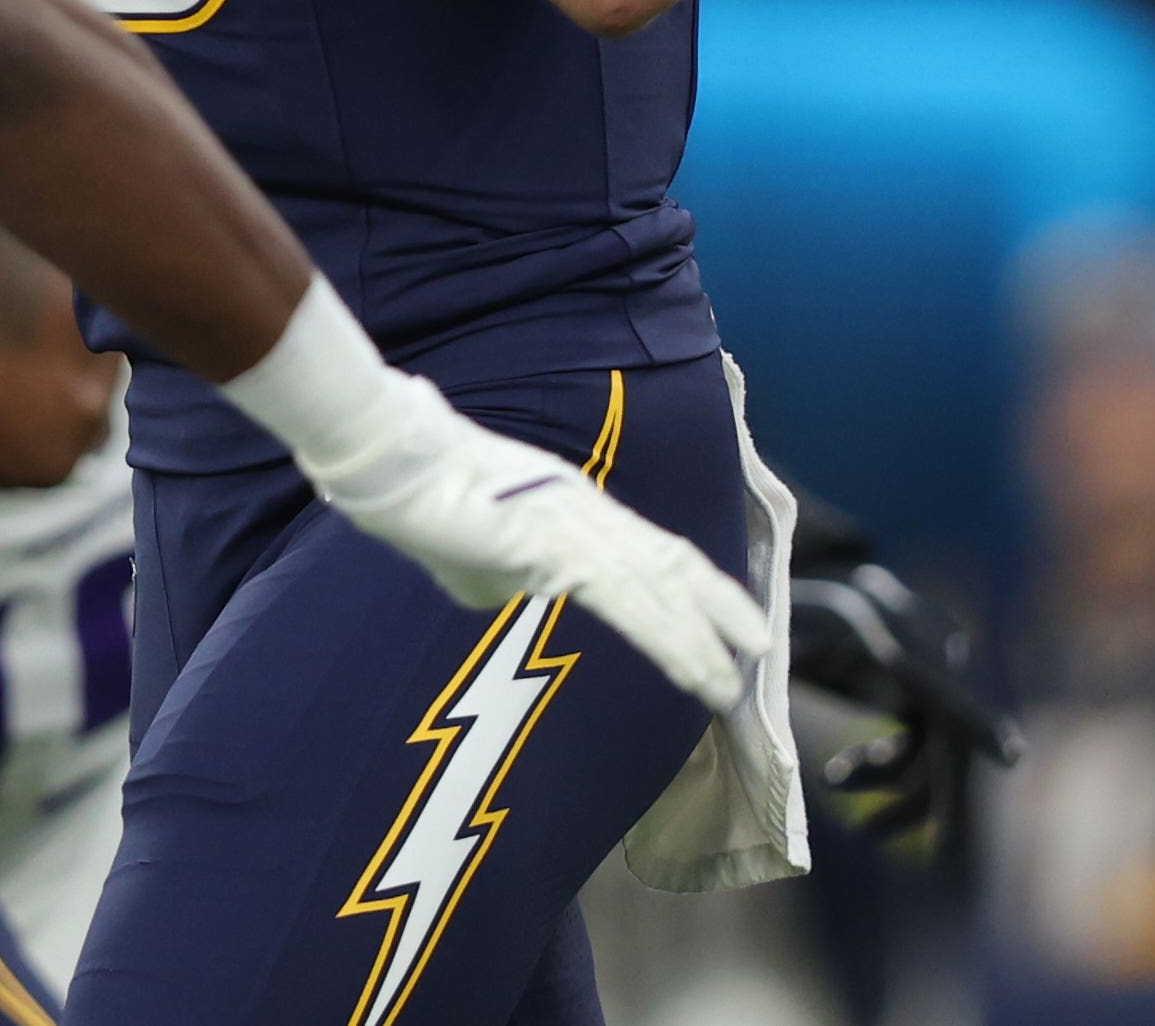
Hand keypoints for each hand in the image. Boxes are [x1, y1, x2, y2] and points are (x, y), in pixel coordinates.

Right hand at [320, 387, 766, 712]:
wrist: (396, 469)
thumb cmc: (423, 507)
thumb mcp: (478, 559)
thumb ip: (507, 578)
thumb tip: (510, 597)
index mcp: (576, 508)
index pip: (653, 550)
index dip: (696, 587)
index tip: (726, 625)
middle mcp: (592, 512)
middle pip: (674, 564)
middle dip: (719, 612)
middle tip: (758, 653)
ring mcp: (581, 526)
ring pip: (663, 588)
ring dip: (703, 641)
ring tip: (731, 683)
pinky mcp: (564, 547)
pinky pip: (634, 603)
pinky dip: (674, 640)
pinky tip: (699, 668)